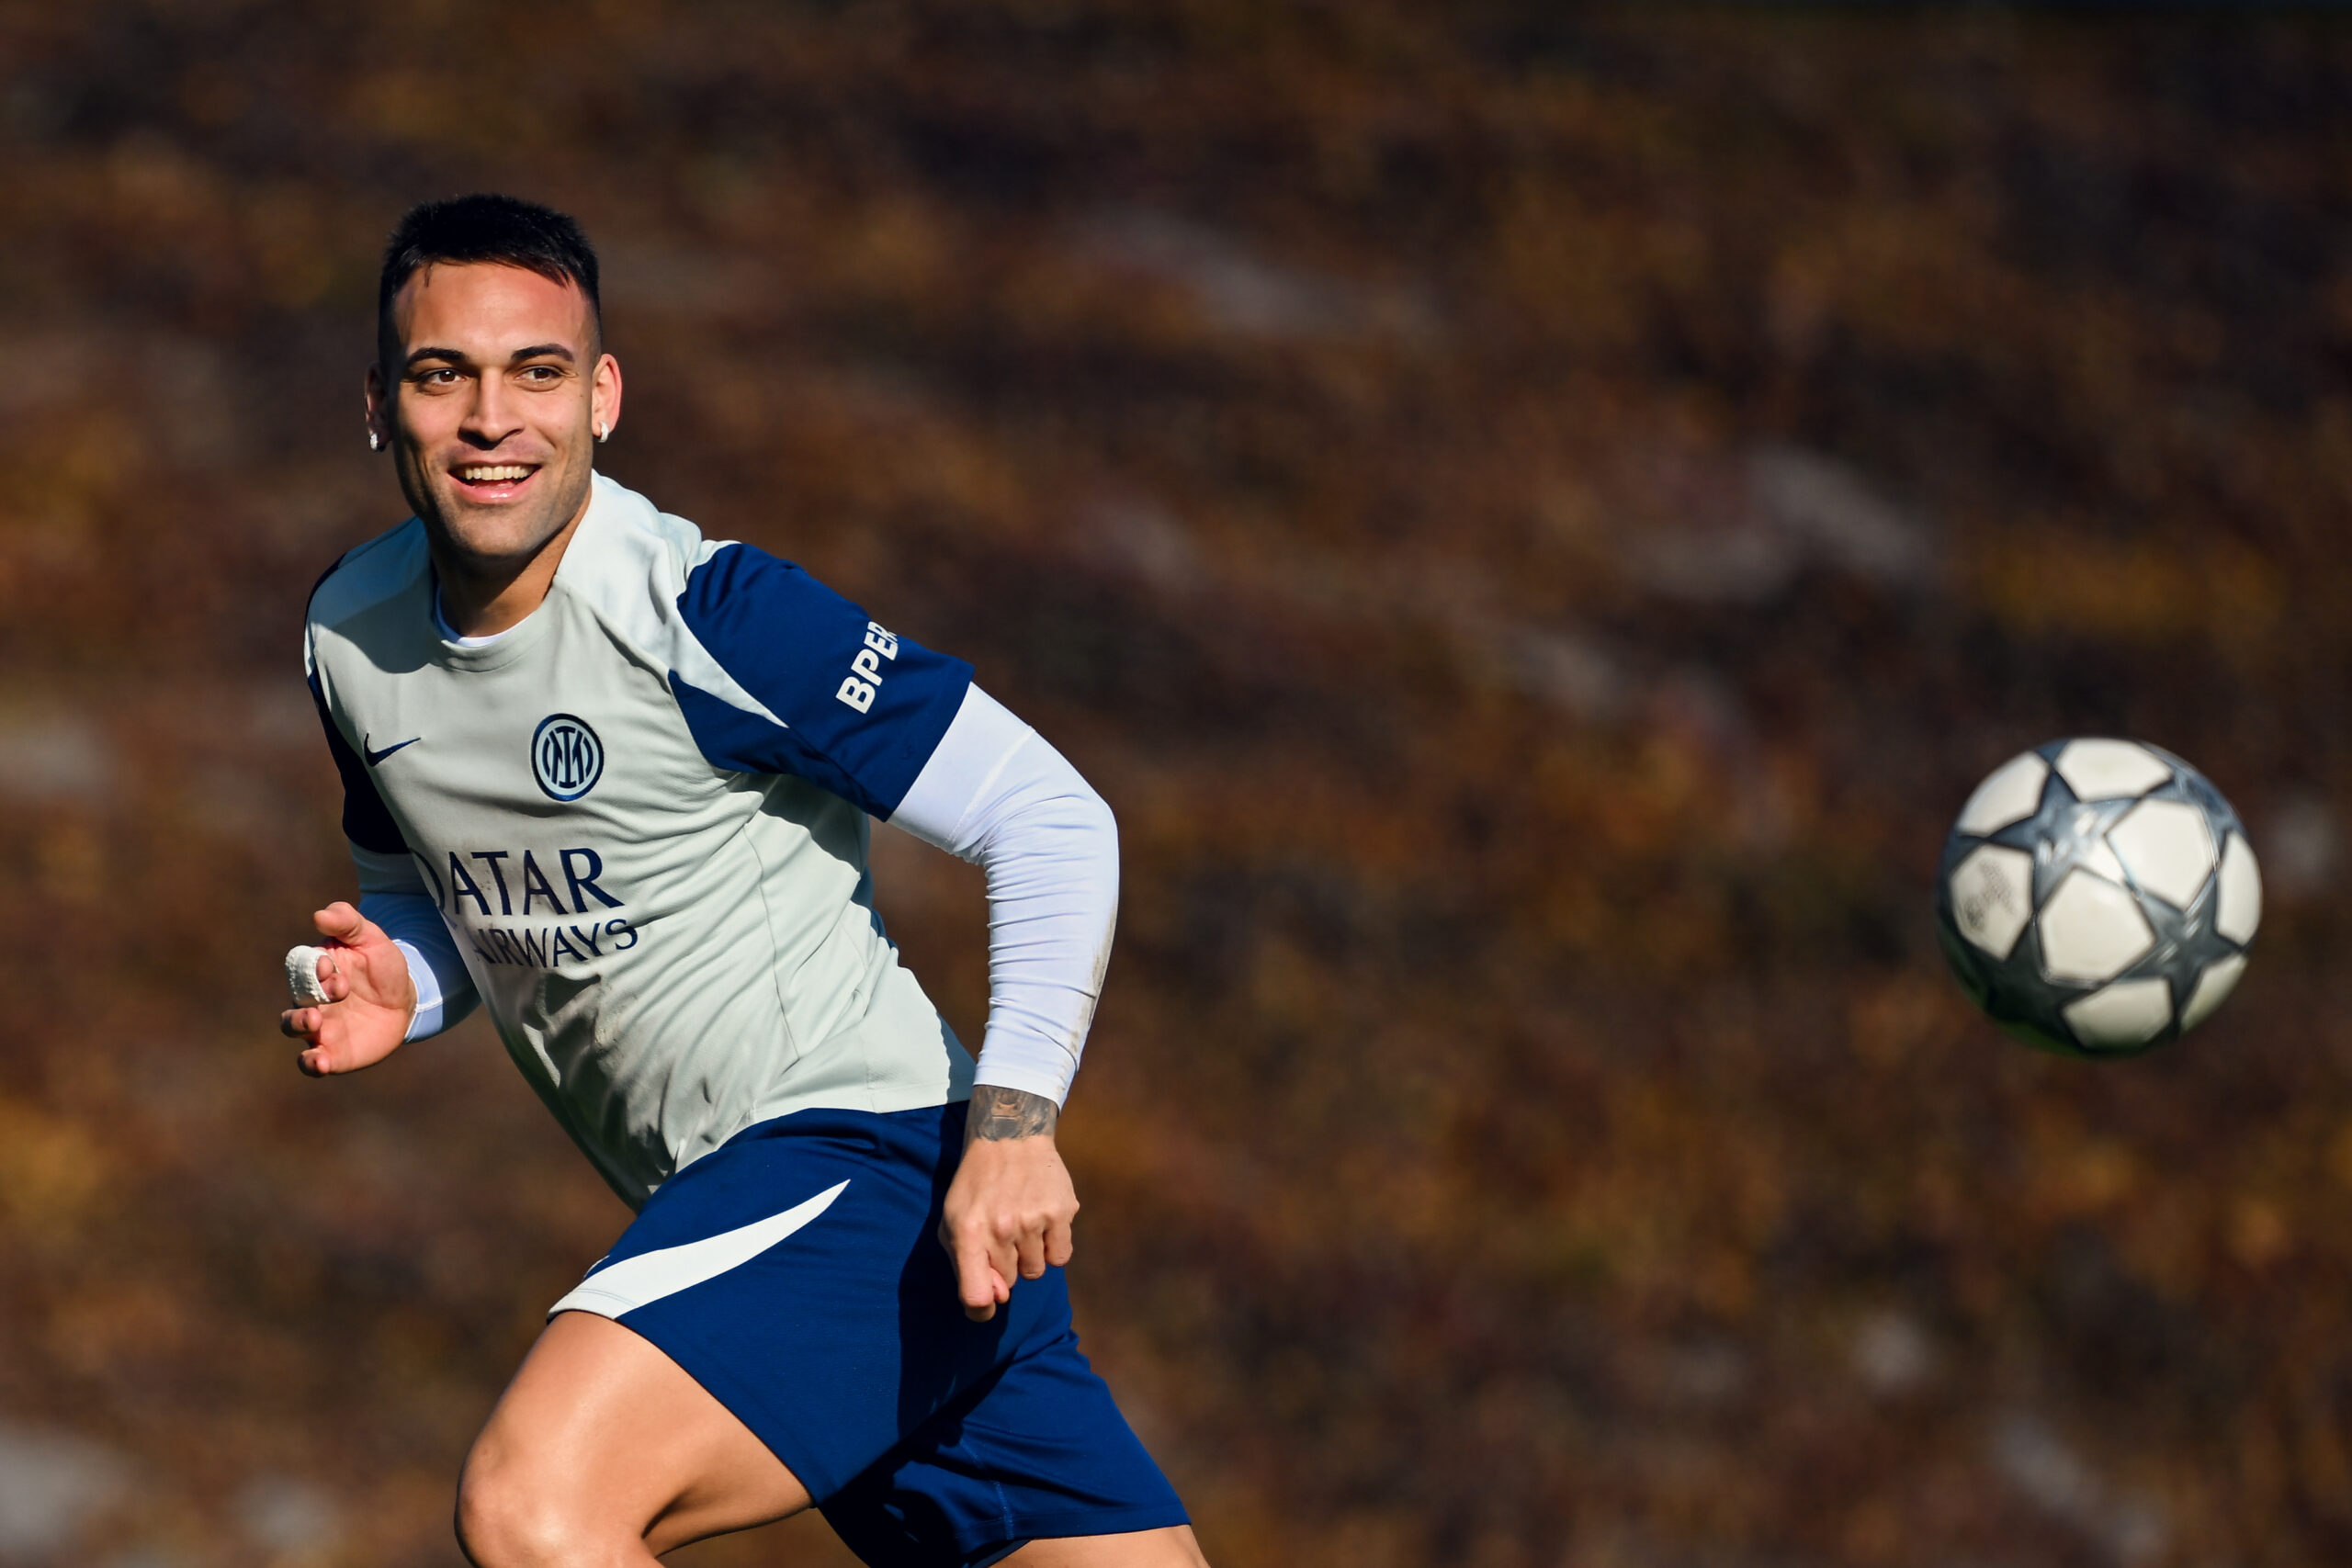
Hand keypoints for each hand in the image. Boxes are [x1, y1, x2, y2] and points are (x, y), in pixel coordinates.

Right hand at [279, 902, 416, 1076]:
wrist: (404, 1001)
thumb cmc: (382, 966)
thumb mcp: (372, 939)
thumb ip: (349, 922)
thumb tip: (320, 914)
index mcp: (316, 969)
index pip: (303, 966)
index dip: (313, 968)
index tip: (331, 967)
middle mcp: (310, 998)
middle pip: (295, 997)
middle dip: (309, 995)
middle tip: (337, 992)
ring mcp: (318, 1027)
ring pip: (293, 1027)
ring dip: (298, 1024)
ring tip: (315, 1022)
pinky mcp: (331, 1052)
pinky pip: (311, 1061)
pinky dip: (311, 1063)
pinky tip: (320, 1062)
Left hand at [938, 1087, 1076, 1321]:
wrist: (1009, 1137)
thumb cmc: (976, 1185)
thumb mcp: (953, 1219)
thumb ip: (965, 1264)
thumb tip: (998, 1299)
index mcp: (968, 1231)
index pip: (975, 1295)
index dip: (980, 1310)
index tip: (986, 1304)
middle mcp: (1002, 1228)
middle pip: (1010, 1282)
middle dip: (1005, 1266)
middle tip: (1002, 1234)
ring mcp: (1035, 1219)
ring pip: (1036, 1272)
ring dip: (1029, 1256)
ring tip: (1022, 1225)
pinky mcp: (1062, 1211)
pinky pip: (1060, 1257)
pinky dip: (1052, 1247)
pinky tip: (1043, 1223)